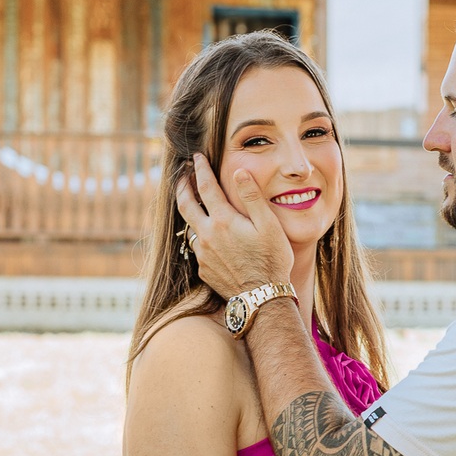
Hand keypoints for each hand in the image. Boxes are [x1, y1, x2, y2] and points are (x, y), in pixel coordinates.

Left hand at [175, 154, 294, 298]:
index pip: (205, 186)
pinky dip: (200, 235)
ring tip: (194, 203)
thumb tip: (238, 171)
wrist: (263, 298)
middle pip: (185, 204)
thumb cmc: (272, 261)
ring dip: (189, 211)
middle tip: (183, 174)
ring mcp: (203, 254)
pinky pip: (197, 247)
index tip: (197, 157)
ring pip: (189, 227)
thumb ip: (252, 197)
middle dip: (182, 185)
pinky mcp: (203, 269)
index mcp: (223, 220)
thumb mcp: (269, 226)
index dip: (200, 168)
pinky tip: (209, 235)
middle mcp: (207, 235)